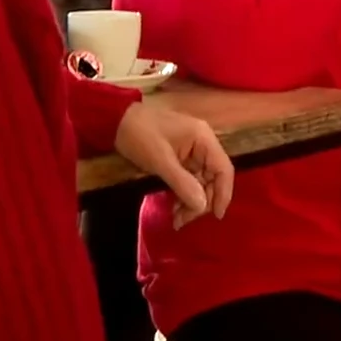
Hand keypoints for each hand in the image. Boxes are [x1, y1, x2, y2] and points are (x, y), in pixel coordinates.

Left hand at [114, 103, 233, 228]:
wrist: (117, 120)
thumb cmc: (140, 135)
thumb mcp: (160, 160)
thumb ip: (182, 182)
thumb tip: (202, 206)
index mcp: (203, 139)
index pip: (223, 169)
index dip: (223, 194)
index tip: (216, 216)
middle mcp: (203, 145)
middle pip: (213, 178)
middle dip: (202, 202)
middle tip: (183, 220)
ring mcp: (192, 152)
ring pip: (201, 182)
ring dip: (192, 202)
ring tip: (176, 219)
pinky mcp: (180, 159)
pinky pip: (189, 180)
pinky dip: (184, 195)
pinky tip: (174, 208)